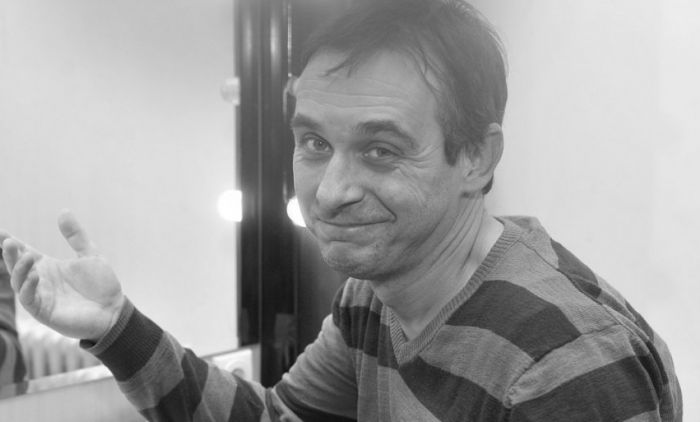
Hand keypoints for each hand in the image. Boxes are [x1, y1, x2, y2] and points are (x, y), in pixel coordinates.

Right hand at [0, 211, 124, 340]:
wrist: (114, 310)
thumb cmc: (102, 285)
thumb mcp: (90, 255)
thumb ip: (76, 236)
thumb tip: (63, 211)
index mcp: (48, 267)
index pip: (24, 252)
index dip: (12, 242)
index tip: (1, 231)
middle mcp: (40, 281)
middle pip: (17, 266)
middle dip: (10, 254)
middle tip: (8, 242)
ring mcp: (41, 296)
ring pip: (19, 282)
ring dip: (20, 269)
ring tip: (27, 256)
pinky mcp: (44, 312)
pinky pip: (29, 300)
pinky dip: (28, 287)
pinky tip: (34, 275)